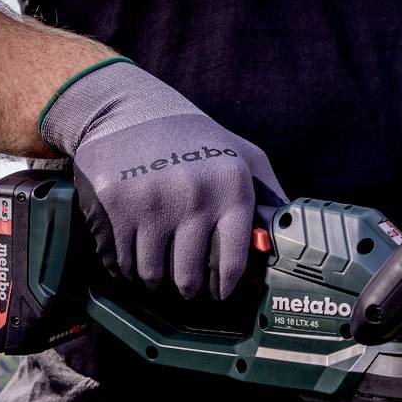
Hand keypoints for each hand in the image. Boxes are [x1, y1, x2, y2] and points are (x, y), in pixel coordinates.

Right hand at [40, 59, 286, 298]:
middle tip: (187, 288)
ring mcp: (152, 204)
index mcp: (232, 190)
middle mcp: (194, 199)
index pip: (232, 263)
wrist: (128, 109)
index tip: (220, 293)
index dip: (225, 286)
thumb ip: (269, 195)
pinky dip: (125, 270)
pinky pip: (121, 262)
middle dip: (189, 289)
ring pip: (151, 275)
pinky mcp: (114, 207)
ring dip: (154, 282)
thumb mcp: (244, 155)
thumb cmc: (194, 139)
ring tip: (158, 274)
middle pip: (189, 277)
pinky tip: (132, 261)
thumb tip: (287, 234)